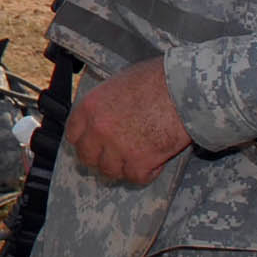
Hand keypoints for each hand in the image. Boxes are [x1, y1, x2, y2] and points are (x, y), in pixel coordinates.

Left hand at [65, 57, 191, 183]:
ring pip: (110, 170)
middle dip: (99, 157)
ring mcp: (117, 147)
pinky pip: (136, 177)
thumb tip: (106, 112)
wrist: (183, 90)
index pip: (73, 134)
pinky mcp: (140, 161)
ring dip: (122, 167)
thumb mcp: (118, 83)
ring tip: (136, 158)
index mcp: (90, 107)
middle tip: (114, 155)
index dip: (84, 140)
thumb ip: (106, 103)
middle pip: (87, 156)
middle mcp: (98, 129)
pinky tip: (154, 162)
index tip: (93, 143)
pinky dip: (146, 173)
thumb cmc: (156, 79)